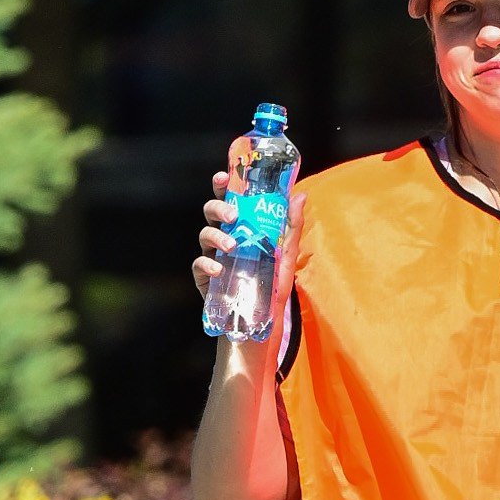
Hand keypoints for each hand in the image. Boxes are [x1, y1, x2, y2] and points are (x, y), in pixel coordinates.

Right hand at [193, 141, 304, 339]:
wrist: (262, 323)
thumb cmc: (272, 286)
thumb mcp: (287, 256)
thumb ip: (292, 227)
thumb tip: (300, 195)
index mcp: (240, 228)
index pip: (228, 201)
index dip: (221, 186)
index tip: (223, 177)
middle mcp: (224, 239)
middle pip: (210, 213)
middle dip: (218, 208)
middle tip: (233, 216)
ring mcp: (213, 257)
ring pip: (204, 235)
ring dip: (216, 237)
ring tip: (233, 247)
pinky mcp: (205, 279)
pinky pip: (198, 266)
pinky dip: (207, 265)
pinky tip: (219, 270)